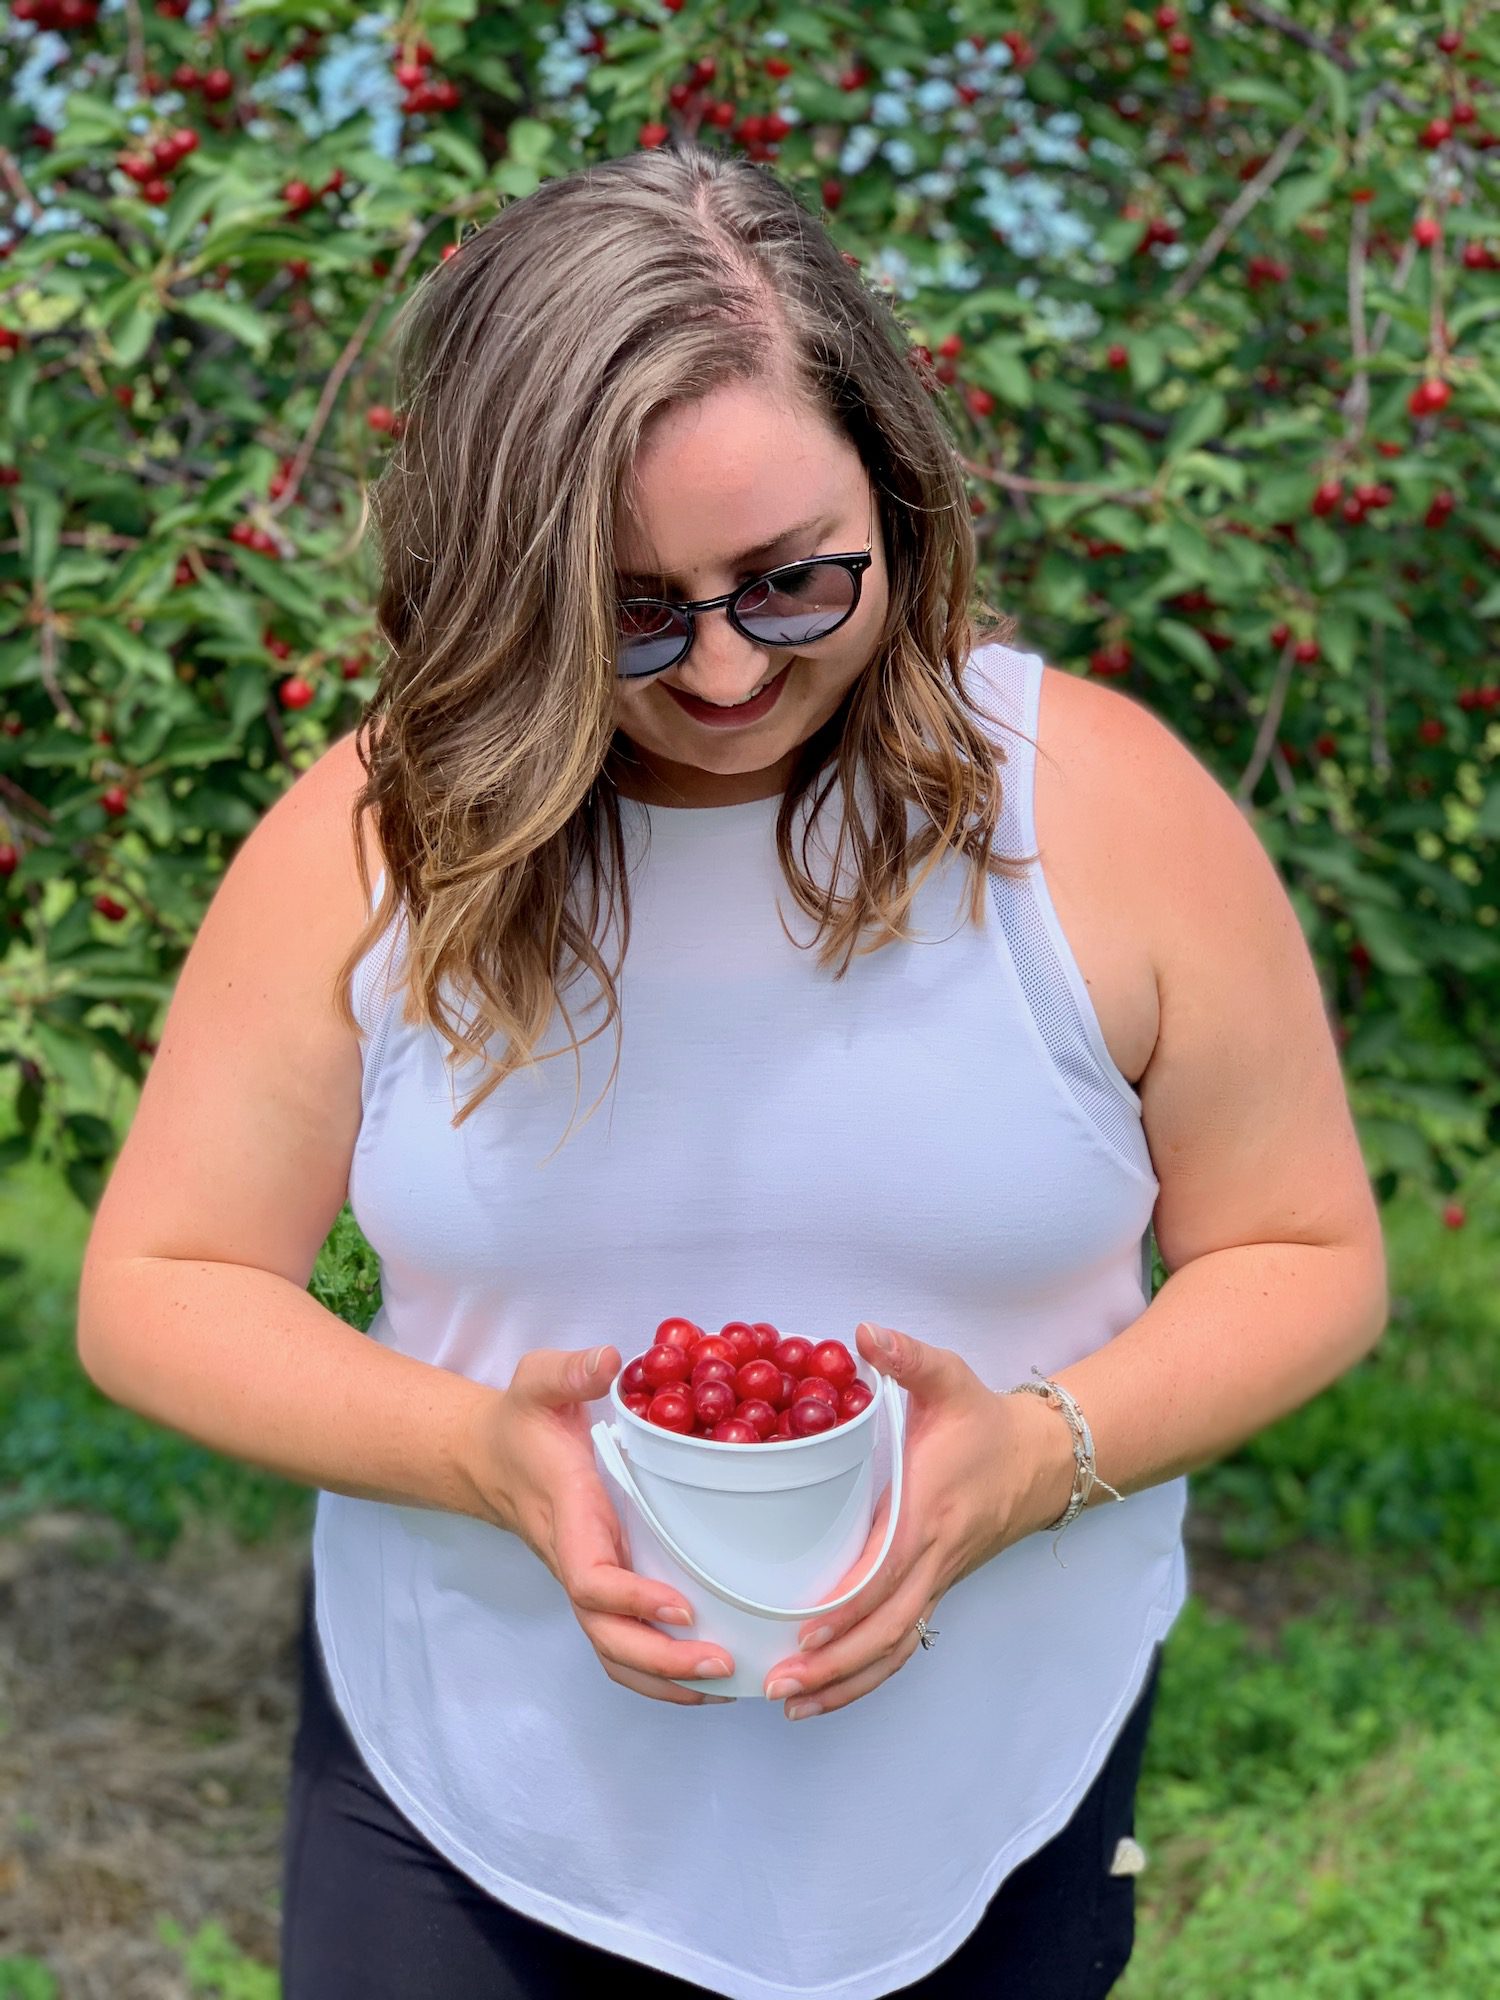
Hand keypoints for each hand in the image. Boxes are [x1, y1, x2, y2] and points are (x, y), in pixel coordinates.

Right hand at [479, 1344, 735, 1704]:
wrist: (491, 1457)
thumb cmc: (523, 1421)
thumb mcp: (538, 1381)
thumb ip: (569, 1371)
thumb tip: (609, 1360)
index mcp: (569, 1519)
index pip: (592, 1578)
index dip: (633, 1600)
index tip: (683, 1606)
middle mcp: (578, 1562)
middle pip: (608, 1637)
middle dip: (663, 1661)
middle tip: (725, 1663)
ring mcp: (589, 1582)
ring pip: (615, 1652)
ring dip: (666, 1679)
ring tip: (729, 1682)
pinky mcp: (604, 1587)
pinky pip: (624, 1644)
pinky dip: (662, 1672)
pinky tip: (711, 1678)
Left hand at [760, 1322, 1066, 1721]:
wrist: (1041, 1458)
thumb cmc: (983, 1421)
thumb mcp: (950, 1378)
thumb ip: (908, 1357)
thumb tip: (865, 1331)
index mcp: (929, 1513)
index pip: (886, 1572)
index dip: (847, 1606)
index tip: (803, 1628)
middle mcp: (933, 1559)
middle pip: (886, 1631)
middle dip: (832, 1664)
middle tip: (777, 1682)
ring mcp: (936, 1582)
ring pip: (894, 1650)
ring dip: (844, 1683)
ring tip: (789, 1701)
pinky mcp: (934, 1590)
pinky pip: (901, 1646)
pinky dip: (865, 1676)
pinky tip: (825, 1691)